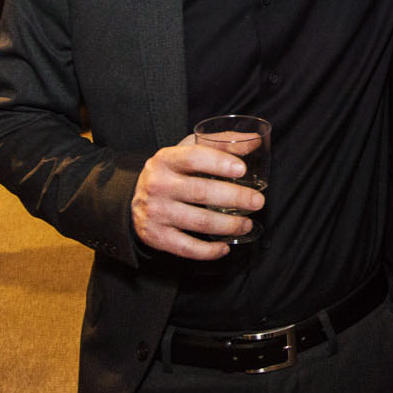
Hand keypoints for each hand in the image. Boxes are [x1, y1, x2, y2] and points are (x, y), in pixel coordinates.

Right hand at [131, 137, 265, 260]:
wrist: (134, 200)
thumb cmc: (172, 172)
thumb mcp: (188, 150)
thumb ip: (221, 144)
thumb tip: (255, 141)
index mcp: (166, 159)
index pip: (193, 157)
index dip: (219, 163)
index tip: (242, 169)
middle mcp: (158, 185)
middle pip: (201, 192)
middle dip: (235, 197)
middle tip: (258, 201)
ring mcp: (156, 212)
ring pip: (198, 221)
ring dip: (229, 225)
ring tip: (247, 224)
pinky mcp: (156, 236)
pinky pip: (187, 247)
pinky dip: (209, 251)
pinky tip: (224, 246)